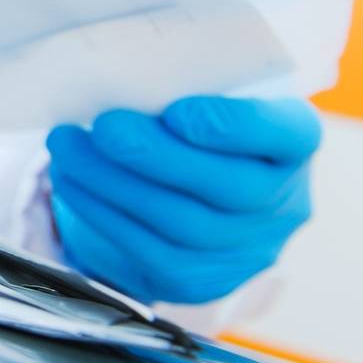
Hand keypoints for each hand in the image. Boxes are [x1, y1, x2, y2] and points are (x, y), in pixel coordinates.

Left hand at [45, 96, 320, 304]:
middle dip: (156, 156)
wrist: (183, 192)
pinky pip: (146, 251)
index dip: (236, 126)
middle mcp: (282, 203)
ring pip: (180, 223)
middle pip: (227, 187)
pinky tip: (72, 183)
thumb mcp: (205, 94)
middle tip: (105, 127)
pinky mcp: (196, 280)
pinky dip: (101, 213)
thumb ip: (186, 88)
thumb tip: (126, 83)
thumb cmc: (191, 125)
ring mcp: (244, 250)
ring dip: (113, 183)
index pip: (288, 133)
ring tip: (68, 148)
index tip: (178, 111)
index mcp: (294, 141)